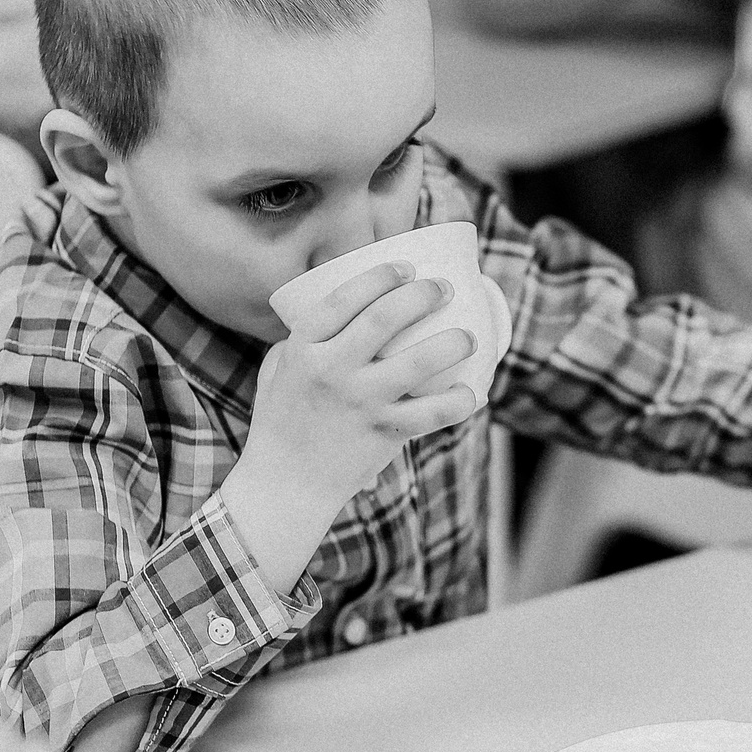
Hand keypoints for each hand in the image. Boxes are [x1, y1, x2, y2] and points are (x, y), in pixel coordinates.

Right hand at [252, 260, 482, 506]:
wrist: (284, 484)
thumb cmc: (282, 420)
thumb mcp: (280, 369)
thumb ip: (307, 338)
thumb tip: (346, 307)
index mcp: (302, 348)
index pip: (343, 298)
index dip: (380, 276)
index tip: (406, 267)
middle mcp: (331, 370)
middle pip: (384, 319)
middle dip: (422, 295)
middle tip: (444, 288)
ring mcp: (360, 402)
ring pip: (417, 363)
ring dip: (451, 343)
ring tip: (468, 336)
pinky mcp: (383, 433)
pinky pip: (431, 414)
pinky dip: (457, 402)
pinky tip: (471, 393)